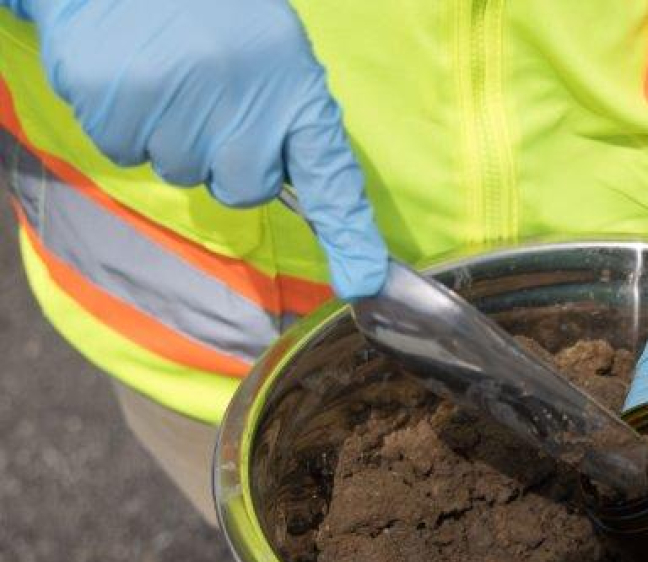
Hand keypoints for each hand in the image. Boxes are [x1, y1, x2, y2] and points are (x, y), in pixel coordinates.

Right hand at [13, 0, 386, 297]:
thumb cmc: (210, 9)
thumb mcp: (273, 51)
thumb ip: (289, 118)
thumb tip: (304, 192)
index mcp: (293, 86)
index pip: (330, 175)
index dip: (349, 234)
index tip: (362, 280)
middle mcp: (243, 100)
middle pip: (242, 190)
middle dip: (224, 160)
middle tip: (210, 99)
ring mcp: (178, 101)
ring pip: (179, 172)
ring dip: (169, 136)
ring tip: (166, 73)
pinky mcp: (115, 100)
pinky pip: (123, 151)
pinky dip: (122, 122)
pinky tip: (129, 73)